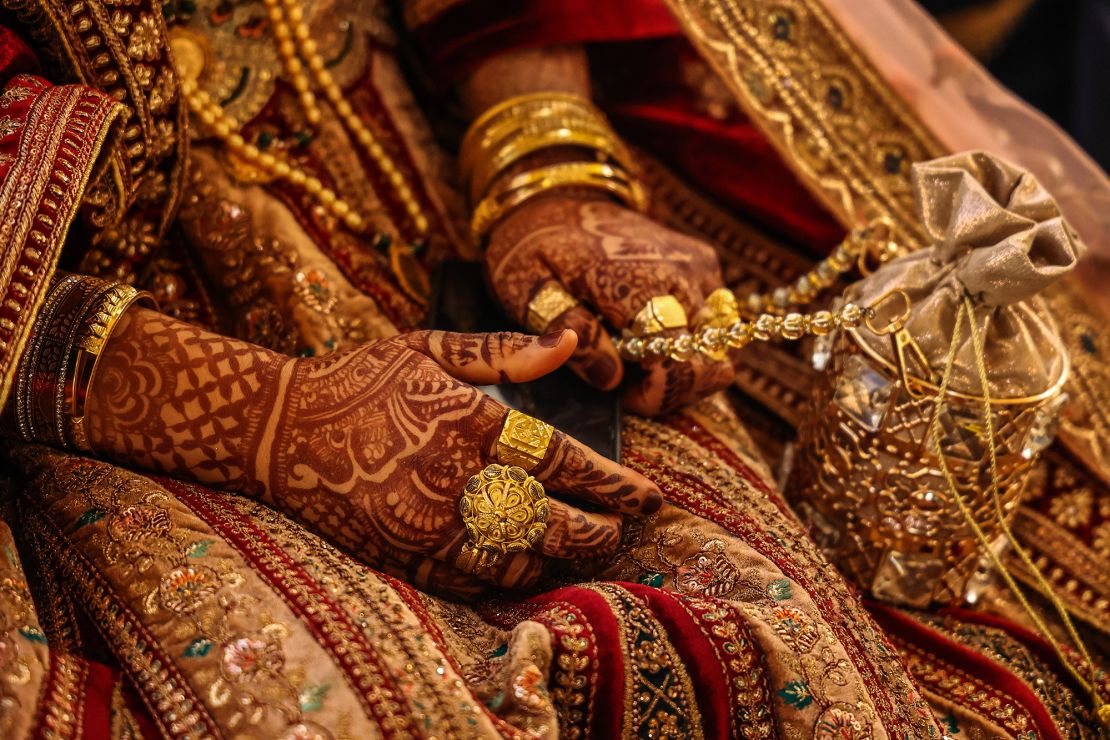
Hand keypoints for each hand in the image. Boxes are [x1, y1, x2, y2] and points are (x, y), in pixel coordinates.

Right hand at [86, 310, 661, 594]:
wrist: (278, 430)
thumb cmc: (359, 379)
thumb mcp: (428, 347)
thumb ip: (505, 351)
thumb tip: (574, 340)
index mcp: (463, 421)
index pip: (559, 460)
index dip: (610, 484)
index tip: (647, 496)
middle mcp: (448, 479)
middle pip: (546, 520)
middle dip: (597, 530)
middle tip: (624, 527)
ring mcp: (423, 526)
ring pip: (515, 559)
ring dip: (561, 559)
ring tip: (588, 549)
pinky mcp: (400, 556)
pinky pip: (470, 582)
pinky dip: (511, 581)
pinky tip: (533, 571)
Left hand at [486, 194, 733, 414]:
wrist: (557, 195)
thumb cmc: (534, 247)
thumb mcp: (526, 290)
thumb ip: (565, 330)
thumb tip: (610, 376)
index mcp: (637, 283)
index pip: (677, 361)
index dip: (655, 395)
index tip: (622, 395)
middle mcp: (681, 274)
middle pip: (711, 363)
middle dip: (672, 387)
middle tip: (627, 380)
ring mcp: (699, 267)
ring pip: (720, 347)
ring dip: (683, 365)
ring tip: (635, 355)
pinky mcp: (704, 263)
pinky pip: (716, 321)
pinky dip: (689, 338)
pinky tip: (646, 330)